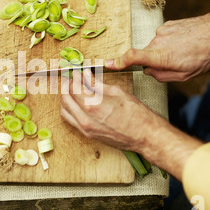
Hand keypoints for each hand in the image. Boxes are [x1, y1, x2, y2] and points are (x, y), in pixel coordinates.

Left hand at [59, 69, 202, 180]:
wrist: (145, 136)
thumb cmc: (136, 115)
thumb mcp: (117, 92)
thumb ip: (97, 84)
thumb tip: (86, 76)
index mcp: (93, 105)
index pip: (75, 87)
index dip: (75, 78)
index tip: (78, 73)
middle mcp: (86, 118)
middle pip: (65, 99)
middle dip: (67, 86)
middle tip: (72, 79)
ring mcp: (85, 129)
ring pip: (65, 111)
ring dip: (66, 98)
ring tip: (72, 90)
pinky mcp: (88, 135)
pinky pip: (71, 120)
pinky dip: (69, 110)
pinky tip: (76, 103)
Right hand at [105, 11, 209, 81]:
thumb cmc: (204, 54)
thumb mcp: (185, 75)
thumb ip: (162, 76)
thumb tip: (149, 72)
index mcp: (160, 56)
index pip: (132, 57)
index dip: (118, 62)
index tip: (108, 64)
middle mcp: (157, 42)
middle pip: (146, 56)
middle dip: (156, 62)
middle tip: (176, 64)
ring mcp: (161, 32)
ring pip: (156, 47)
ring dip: (165, 52)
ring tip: (185, 52)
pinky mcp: (167, 25)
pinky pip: (163, 38)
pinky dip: (171, 42)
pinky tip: (185, 43)